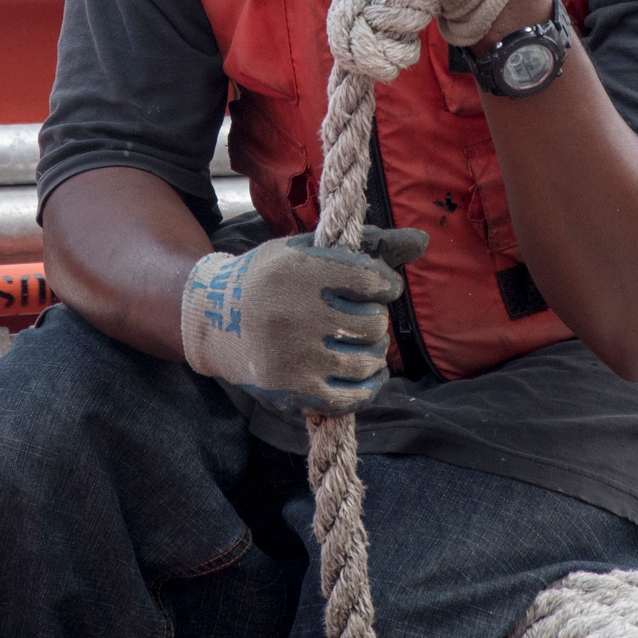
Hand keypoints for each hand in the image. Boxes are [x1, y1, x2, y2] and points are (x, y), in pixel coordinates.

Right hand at [180, 226, 427, 414]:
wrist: (213, 319)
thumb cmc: (270, 277)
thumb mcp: (308, 249)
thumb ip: (369, 245)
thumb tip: (424, 241)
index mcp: (300, 271)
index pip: (370, 279)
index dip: (386, 284)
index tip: (381, 287)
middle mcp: (296, 314)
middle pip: (373, 322)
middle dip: (376, 318)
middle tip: (363, 315)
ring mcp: (295, 356)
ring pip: (367, 359)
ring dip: (375, 351)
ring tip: (362, 341)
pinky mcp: (295, 390)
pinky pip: (352, 396)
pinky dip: (370, 384)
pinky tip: (369, 372)